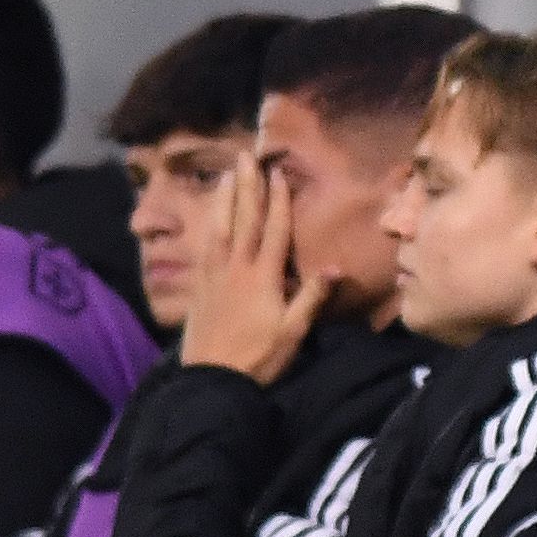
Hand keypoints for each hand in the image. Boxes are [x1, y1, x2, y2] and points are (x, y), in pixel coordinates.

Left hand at [176, 155, 332, 385]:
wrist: (213, 379)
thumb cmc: (259, 357)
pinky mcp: (200, 286)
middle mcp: (237, 267)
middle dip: (247, 186)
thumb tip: (336, 267)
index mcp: (263, 276)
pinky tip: (209, 216)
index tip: (277, 172)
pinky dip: (208, 225)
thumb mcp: (293, 331)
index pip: (274, 230)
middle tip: (245, 156)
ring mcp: (215, 274)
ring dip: (224, 198)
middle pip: (243, 219)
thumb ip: (311, 296)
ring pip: (219, 227)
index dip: (277, 200)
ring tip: (226, 174)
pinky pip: (204, 247)